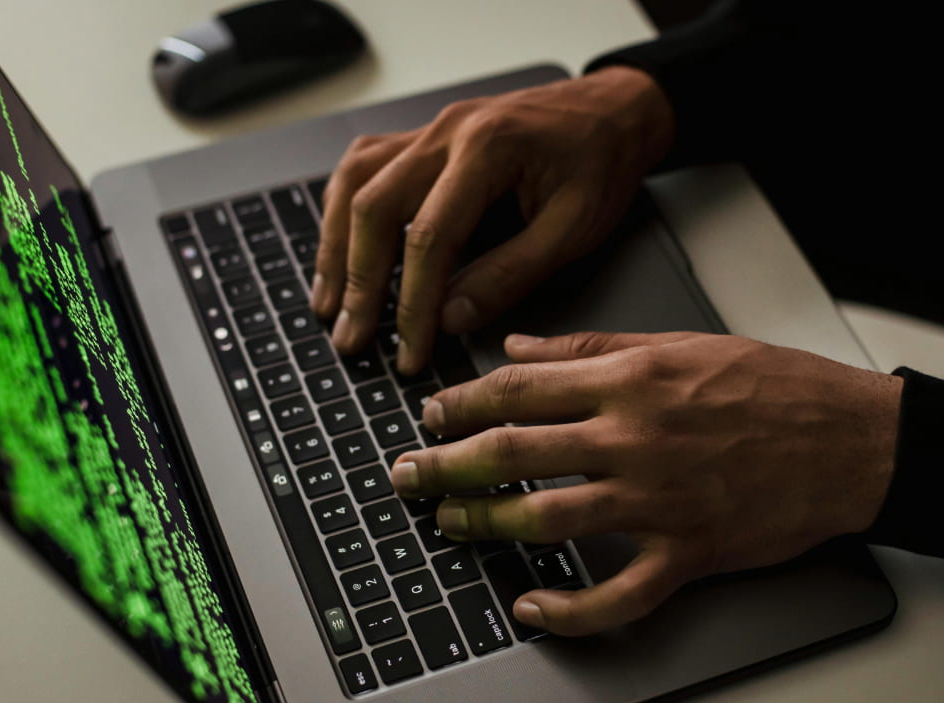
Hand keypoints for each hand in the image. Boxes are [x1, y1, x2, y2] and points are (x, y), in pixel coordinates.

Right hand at [310, 67, 673, 373]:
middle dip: (359, 281)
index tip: (409, 350)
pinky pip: (364, 167)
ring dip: (335, 246)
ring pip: (355, 183)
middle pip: (374, 206)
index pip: (429, 236)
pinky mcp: (425, 138)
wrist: (613, 111)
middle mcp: (447, 132)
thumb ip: (511, 274)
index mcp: (488, 148)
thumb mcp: (573, 228)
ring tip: (329, 303)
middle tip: (352, 338)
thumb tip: (451, 318)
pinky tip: (338, 247)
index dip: (413, 303)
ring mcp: (430, 130)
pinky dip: (343, 210)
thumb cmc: (600, 162)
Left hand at [389, 331, 902, 634]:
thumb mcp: (680, 342)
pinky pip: (617, 595)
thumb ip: (591, 344)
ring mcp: (659, 500)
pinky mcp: (687, 553)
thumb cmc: (775, 386)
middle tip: (408, 476)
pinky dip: (569, 610)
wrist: (852, 440)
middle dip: (446, 466)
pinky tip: (532, 608)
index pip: (518, 388)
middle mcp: (635, 437)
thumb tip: (520, 346)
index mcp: (630, 378)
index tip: (430, 416)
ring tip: (449, 526)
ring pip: (547, 519)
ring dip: (486, 526)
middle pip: (513, 452)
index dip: (460, 404)